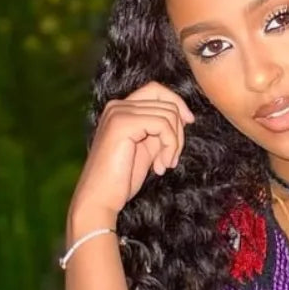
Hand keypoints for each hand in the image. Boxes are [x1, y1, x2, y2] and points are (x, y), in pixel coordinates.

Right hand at [69, 82, 194, 225]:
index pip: (156, 90)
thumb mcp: (146, 148)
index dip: (177, 104)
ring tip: (165, 165)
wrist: (99, 199)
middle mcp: (117, 106)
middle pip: (166, 101)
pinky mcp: (122, 124)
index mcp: (120, 109)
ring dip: (174, 143)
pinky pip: (162, 125)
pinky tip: (160, 167)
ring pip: (168, 114)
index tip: (189, 123)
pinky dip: (169, 146)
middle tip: (171, 158)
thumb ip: (160, 130)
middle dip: (178, 131)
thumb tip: (184, 116)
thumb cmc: (121, 179)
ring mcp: (118, 113)